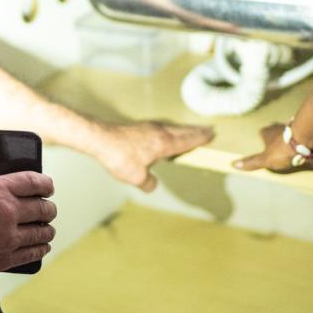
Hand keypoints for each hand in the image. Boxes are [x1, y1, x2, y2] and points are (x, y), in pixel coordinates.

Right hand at [0, 171, 56, 283]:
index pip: (33, 181)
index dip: (45, 183)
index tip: (48, 186)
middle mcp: (6, 211)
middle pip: (42, 208)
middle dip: (48, 208)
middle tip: (48, 210)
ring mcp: (7, 238)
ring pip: (41, 232)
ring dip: (47, 230)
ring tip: (47, 230)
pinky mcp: (3, 260)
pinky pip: (32, 254)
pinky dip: (40, 250)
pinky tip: (41, 248)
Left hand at [97, 122, 214, 191]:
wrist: (100, 138)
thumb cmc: (120, 157)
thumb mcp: (137, 177)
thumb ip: (148, 183)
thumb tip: (152, 184)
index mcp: (164, 143)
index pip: (187, 140)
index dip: (200, 138)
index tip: (211, 134)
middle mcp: (159, 132)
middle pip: (182, 130)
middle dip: (196, 131)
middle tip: (208, 129)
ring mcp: (148, 127)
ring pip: (171, 127)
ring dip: (183, 129)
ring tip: (190, 131)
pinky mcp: (138, 127)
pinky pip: (160, 127)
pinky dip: (169, 130)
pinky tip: (163, 134)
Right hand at [233, 122, 308, 173]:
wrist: (305, 142)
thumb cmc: (282, 150)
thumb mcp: (265, 160)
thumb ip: (251, 162)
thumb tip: (233, 164)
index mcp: (268, 132)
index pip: (263, 132)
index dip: (263, 137)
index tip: (264, 141)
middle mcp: (280, 127)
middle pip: (277, 130)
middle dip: (277, 136)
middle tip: (278, 145)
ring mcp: (294, 127)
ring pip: (291, 132)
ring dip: (292, 138)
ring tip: (294, 148)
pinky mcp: (306, 131)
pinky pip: (305, 136)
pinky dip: (305, 142)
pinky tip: (309, 150)